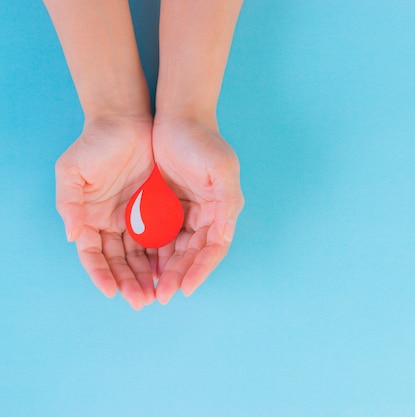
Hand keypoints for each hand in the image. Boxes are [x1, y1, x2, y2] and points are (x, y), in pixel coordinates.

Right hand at [56, 117, 155, 309]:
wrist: (127, 121)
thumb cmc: (95, 145)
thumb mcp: (72, 171)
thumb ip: (69, 204)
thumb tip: (72, 236)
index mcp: (89, 219)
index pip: (94, 256)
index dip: (101, 274)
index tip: (112, 290)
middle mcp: (112, 224)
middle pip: (120, 262)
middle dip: (129, 282)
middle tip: (141, 300)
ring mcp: (135, 219)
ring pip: (142, 256)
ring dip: (147, 276)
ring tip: (157, 293)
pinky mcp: (158, 211)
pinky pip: (162, 239)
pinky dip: (165, 256)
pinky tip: (171, 271)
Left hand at [151, 117, 243, 303]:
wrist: (178, 116)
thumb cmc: (203, 142)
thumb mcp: (221, 169)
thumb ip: (226, 203)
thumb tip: (223, 237)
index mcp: (220, 211)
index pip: (212, 250)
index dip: (200, 270)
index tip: (184, 288)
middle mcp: (204, 217)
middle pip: (191, 255)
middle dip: (177, 276)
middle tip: (160, 295)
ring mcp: (183, 213)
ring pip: (173, 251)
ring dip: (163, 271)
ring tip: (148, 290)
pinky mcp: (162, 208)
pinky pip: (156, 236)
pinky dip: (150, 254)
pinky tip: (138, 267)